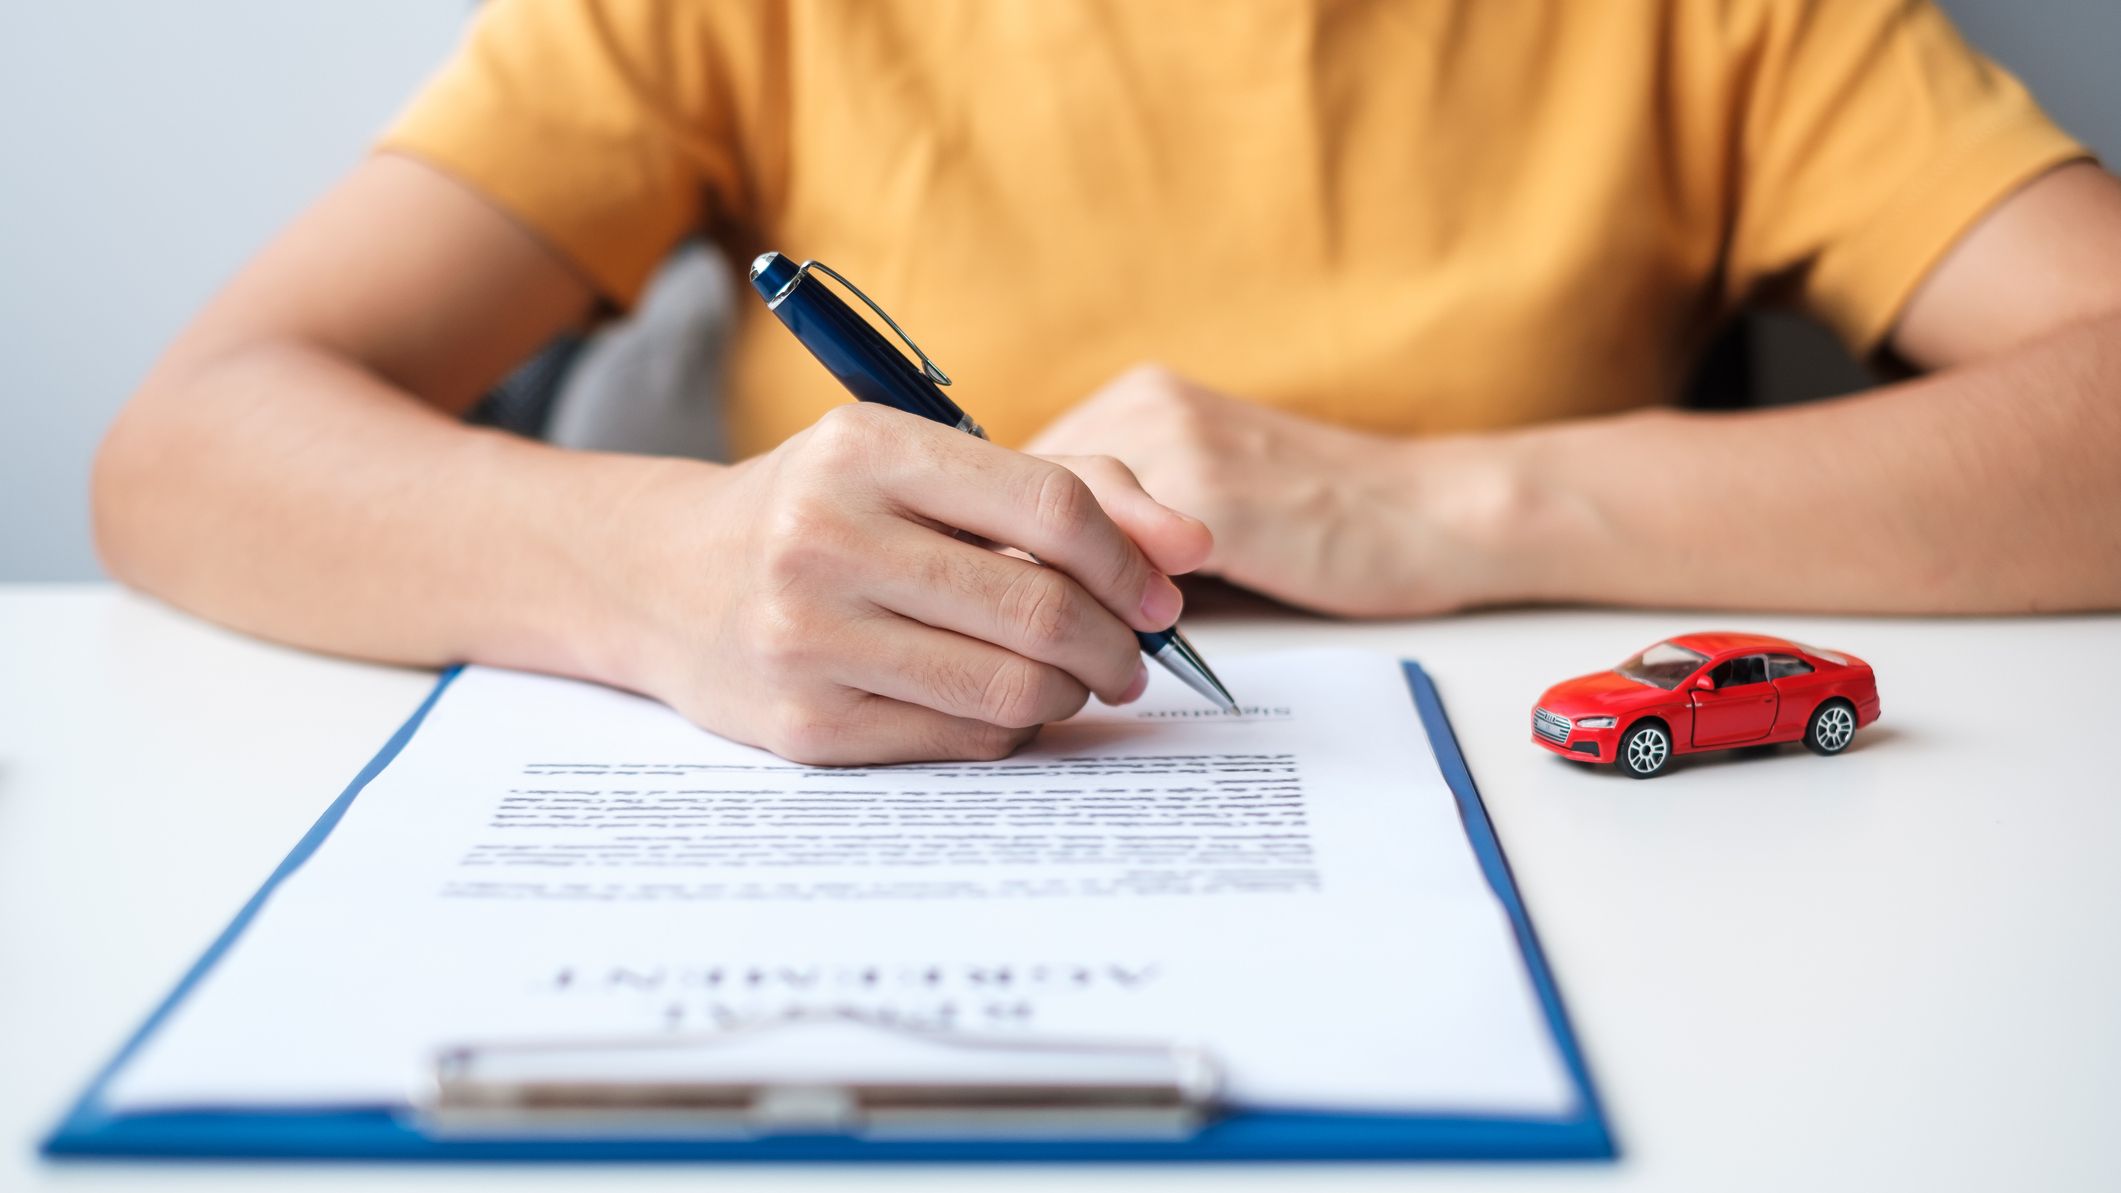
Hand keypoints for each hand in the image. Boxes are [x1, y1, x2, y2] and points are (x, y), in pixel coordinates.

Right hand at [613, 403, 1211, 763]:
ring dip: (1071, 694)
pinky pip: (960, 740)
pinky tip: (1001, 705)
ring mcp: (807, 639)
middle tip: (1133, 656)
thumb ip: (1069, 487)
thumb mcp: (923, 464)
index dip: (1131, 562)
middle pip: (1040, 611)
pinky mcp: (805, 726)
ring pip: (1011, 690)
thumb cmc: (825, 511)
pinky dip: (1010, 730)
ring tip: (1072, 678)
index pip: (1051, 509)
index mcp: (863, 448)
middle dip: (1118, 645)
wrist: (666, 578)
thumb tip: (1191, 547)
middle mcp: (824, 538)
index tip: (1160, 594)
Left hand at [1025, 365, 1526, 616]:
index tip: (1000, 603)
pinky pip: (1116, 564)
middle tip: (1022, 641)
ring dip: (1058, 600)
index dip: (1001, 547)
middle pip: (1022, 499)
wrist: (1434, 514)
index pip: (1018, 476)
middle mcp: (1146, 405)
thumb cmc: (1324, 523)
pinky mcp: (1211, 496)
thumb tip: (1035, 582)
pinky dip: (1105, 615)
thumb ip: (1127, 522)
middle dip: (1014, 575)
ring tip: (1077, 654)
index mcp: (1141, 399)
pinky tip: (1121, 656)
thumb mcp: (1206, 500)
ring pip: (1059, 533)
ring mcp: (1177, 444)